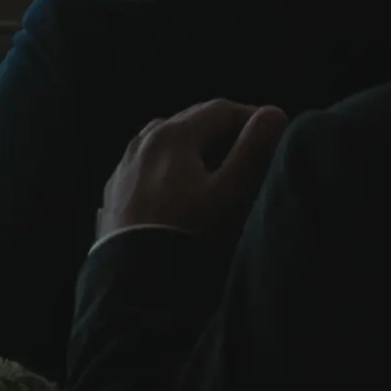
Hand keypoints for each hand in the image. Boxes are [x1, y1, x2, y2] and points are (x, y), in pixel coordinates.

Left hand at [97, 98, 284, 245]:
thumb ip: (254, 150)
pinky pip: (148, 167)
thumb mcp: (232, 194)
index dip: (251, 117)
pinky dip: (171, 168)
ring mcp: (124, 167)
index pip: (218, 109)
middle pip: (189, 121)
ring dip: (195, 149)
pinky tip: (182, 190)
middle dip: (224, 131)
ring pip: (165, 143)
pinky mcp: (116, 193)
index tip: (275, 136)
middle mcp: (141, 142)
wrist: (139, 281)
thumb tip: (273, 112)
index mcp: (171, 135)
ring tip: (220, 172)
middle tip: (253, 153)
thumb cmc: (192, 234)